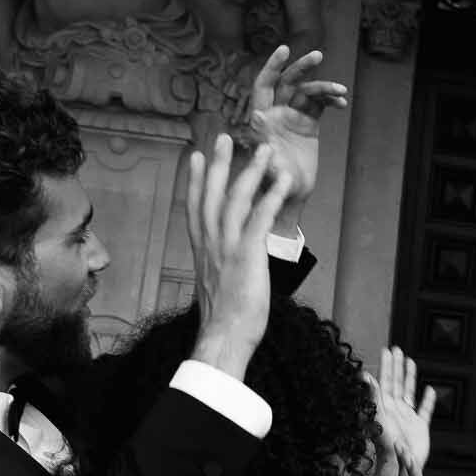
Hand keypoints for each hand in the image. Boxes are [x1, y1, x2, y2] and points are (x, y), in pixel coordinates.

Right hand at [185, 135, 290, 376]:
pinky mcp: (246, 255)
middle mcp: (210, 244)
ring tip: (263, 150)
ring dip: (250, 171)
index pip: (194, 208)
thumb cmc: (225, 321)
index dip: (193, 181)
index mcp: (202, 251)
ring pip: (235, 199)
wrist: (224, 338)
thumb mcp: (218, 287)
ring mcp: (227, 248)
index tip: (194, 157)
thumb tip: (228, 266)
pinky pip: (259, 218)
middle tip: (223, 137)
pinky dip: (271, 196)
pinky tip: (282, 181)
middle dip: (217, 164)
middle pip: (210, 194)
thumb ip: (220, 269)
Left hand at [243, 45, 348, 219]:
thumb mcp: (269, 165)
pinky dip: (330, 102)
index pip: (264, 84)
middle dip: (302, 67)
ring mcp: (292, 117)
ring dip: (324, 87)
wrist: (292, 194)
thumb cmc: (276, 184)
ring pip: (307, 93)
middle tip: (317, 55)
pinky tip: (342, 104)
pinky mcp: (308, 124)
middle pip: (288, 82)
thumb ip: (263, 140)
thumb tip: (257, 115)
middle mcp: (276, 113)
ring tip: (341, 91)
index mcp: (262, 118)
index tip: (285, 49)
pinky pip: (319, 106)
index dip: (273, 66)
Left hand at [368, 346, 433, 475]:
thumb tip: (365, 376)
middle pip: (397, 383)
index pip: (385, 380)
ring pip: (409, 392)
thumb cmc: (386, 444)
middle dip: (397, 366)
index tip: (387, 350)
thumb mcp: (379, 417)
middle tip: (397, 349)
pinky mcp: (420, 427)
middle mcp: (395, 410)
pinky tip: (430, 390)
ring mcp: (408, 418)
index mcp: (385, 406)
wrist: (399, 465)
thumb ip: (373, 397)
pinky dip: (428, 401)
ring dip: (410, 377)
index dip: (387, 365)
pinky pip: (425, 411)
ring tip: (410, 362)